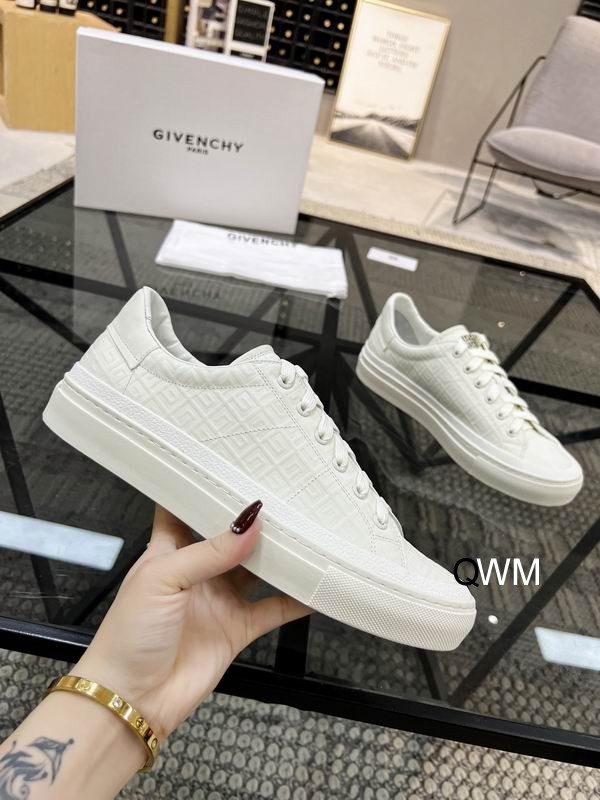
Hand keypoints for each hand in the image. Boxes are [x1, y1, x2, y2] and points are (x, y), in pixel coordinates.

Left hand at [74, 502, 309, 740]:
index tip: (233, 464)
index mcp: (168, 550)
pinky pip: (274, 609)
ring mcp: (220, 599)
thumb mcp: (162, 579)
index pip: (185, 509)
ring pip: (257, 569)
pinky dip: (297, 599)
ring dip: (280, 555)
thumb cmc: (131, 632)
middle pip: (230, 536)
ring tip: (308, 530)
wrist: (133, 700)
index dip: (204, 487)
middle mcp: (197, 570)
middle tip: (285, 493)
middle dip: (253, 518)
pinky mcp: (238, 629)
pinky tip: (317, 586)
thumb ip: (209, 551)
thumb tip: (251, 523)